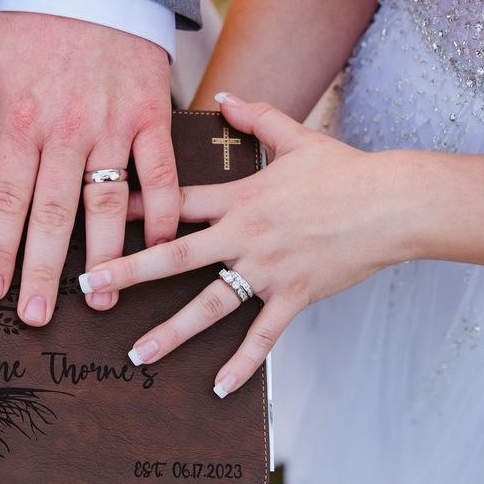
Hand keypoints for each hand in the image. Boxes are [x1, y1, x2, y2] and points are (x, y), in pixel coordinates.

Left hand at [0, 12, 177, 323]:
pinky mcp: (150, 116)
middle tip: (37, 315)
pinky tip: (158, 245)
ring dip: (104, 256)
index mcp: (21, 120)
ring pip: (106, 203)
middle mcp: (65, 131)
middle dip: (41, 270)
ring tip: (101, 300)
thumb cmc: (30, 20)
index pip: (4, 199)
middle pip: (51, 214)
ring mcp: (113, 126)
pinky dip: (163, 210)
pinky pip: (159, 172)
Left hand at [78, 95, 409, 395]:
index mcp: (240, 197)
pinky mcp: (295, 295)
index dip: (133, 205)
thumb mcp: (297, 137)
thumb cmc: (345, 170)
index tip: (95, 214)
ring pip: (210, 305)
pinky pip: (263, 336)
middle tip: (90, 287)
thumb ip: (256, 117)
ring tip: (138, 354)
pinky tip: (217, 387)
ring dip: (172, 331)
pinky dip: (242, 364)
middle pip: (175, 256)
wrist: (392, 203)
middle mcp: (245, 234)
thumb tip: (226, 95)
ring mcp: (268, 269)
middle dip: (128, 272)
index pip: (174, 201)